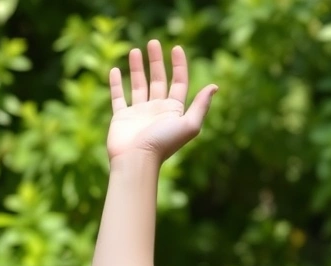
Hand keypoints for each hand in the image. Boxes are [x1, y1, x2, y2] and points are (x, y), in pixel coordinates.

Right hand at [107, 40, 217, 162]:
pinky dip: (116, 83)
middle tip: (153, 42)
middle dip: (157, 61)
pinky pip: (118, 96)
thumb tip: (215, 86)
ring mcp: (139, 112)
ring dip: (137, 68)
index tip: (176, 47)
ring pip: (139, 84)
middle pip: (159, 80)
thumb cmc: (164, 143)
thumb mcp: (189, 124)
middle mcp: (157, 109)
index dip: (179, 65)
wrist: (137, 159)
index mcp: (174, 110)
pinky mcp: (121, 117)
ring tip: (136, 50)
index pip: (179, 82)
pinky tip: (116, 69)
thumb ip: (201, 106)